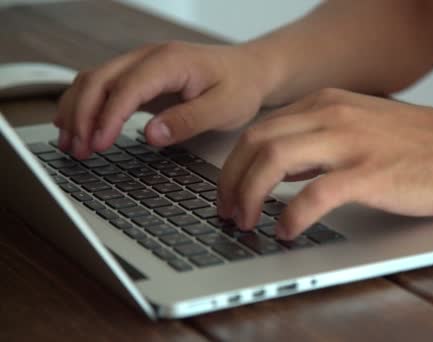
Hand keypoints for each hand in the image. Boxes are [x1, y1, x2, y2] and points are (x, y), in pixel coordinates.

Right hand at [54, 41, 274, 158]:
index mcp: (170, 62)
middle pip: (99, 80)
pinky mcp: (139, 77)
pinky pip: (102, 86)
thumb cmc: (240, 86)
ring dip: (76, 110)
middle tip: (78, 151)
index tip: (98, 143)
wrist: (250, 70)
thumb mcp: (225, 108)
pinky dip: (84, 106)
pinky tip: (77, 128)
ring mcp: (141, 65)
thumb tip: (151, 136)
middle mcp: (149, 57)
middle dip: (82, 115)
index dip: (108, 116)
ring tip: (70, 145)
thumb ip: (188, 120)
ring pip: (94, 80)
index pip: (127, 87)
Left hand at [218, 88, 432, 238]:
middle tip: (227, 211)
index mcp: (325, 104)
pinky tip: (287, 231)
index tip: (227, 191)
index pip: (259, 130)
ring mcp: (351, 143)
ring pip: (274, 160)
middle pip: (256, 142)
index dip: (233, 165)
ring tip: (247, 222)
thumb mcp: (357, 126)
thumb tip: (280, 170)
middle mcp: (331, 116)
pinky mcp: (371, 173)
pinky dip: (291, 215)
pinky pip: (315, 194)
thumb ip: (317, 142)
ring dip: (250, 196)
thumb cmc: (418, 144)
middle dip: (231, 181)